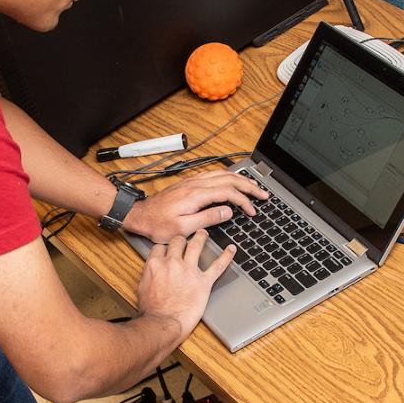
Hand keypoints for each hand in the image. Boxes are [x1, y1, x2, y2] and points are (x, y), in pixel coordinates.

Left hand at [124, 170, 269, 242]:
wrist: (140, 215)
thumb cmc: (158, 225)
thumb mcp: (184, 228)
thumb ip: (207, 218)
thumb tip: (227, 212)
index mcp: (196, 195)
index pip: (228, 192)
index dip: (244, 201)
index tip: (252, 211)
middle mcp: (195, 184)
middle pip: (229, 179)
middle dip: (249, 186)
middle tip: (263, 194)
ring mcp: (192, 182)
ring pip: (222, 174)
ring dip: (240, 179)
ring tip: (253, 186)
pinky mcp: (189, 184)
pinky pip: (214, 175)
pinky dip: (228, 177)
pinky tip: (233, 181)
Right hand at [135, 229, 235, 336]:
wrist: (163, 323)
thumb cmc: (152, 311)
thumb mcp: (142, 287)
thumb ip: (149, 274)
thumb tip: (153, 270)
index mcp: (156, 265)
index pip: (160, 247)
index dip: (165, 246)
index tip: (168, 247)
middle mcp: (172, 263)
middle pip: (178, 241)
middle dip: (182, 239)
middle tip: (186, 239)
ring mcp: (189, 271)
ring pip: (196, 245)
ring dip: (201, 237)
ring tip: (203, 234)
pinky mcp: (203, 282)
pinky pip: (218, 265)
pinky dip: (226, 256)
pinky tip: (231, 249)